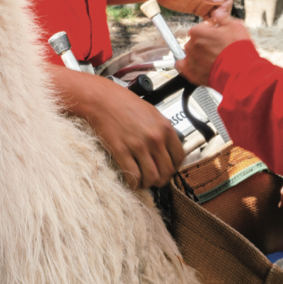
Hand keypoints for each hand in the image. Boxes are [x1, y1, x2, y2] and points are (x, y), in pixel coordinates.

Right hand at [56, 69, 184, 188]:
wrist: (103, 99)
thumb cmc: (125, 103)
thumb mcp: (152, 113)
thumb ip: (162, 130)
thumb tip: (167, 148)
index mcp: (165, 128)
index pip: (179, 157)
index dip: (174, 167)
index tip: (168, 169)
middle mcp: (155, 138)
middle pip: (167, 170)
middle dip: (162, 179)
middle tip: (155, 180)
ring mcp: (139, 146)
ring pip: (152, 177)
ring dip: (148, 183)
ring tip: (143, 181)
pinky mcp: (122, 151)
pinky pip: (133, 175)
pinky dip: (134, 183)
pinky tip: (132, 181)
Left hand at [157, 0, 232, 18]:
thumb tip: (220, 1)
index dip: (227, 4)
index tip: (221, 12)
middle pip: (224, 6)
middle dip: (223, 14)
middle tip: (217, 20)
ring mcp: (205, 3)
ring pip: (217, 13)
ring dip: (217, 20)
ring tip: (212, 25)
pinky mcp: (198, 11)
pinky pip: (208, 18)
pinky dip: (209, 23)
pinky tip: (206, 26)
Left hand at [180, 9, 250, 83]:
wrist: (241, 70)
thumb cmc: (238, 49)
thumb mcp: (234, 25)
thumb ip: (222, 17)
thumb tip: (216, 12)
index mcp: (198, 31)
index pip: (201, 28)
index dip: (210, 31)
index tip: (217, 35)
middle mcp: (191, 44)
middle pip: (195, 41)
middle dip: (204, 43)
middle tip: (217, 48)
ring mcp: (190, 59)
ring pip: (191, 53)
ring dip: (198, 54)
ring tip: (212, 59)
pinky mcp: (190, 72)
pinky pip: (182, 66)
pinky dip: (189, 65)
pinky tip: (199, 65)